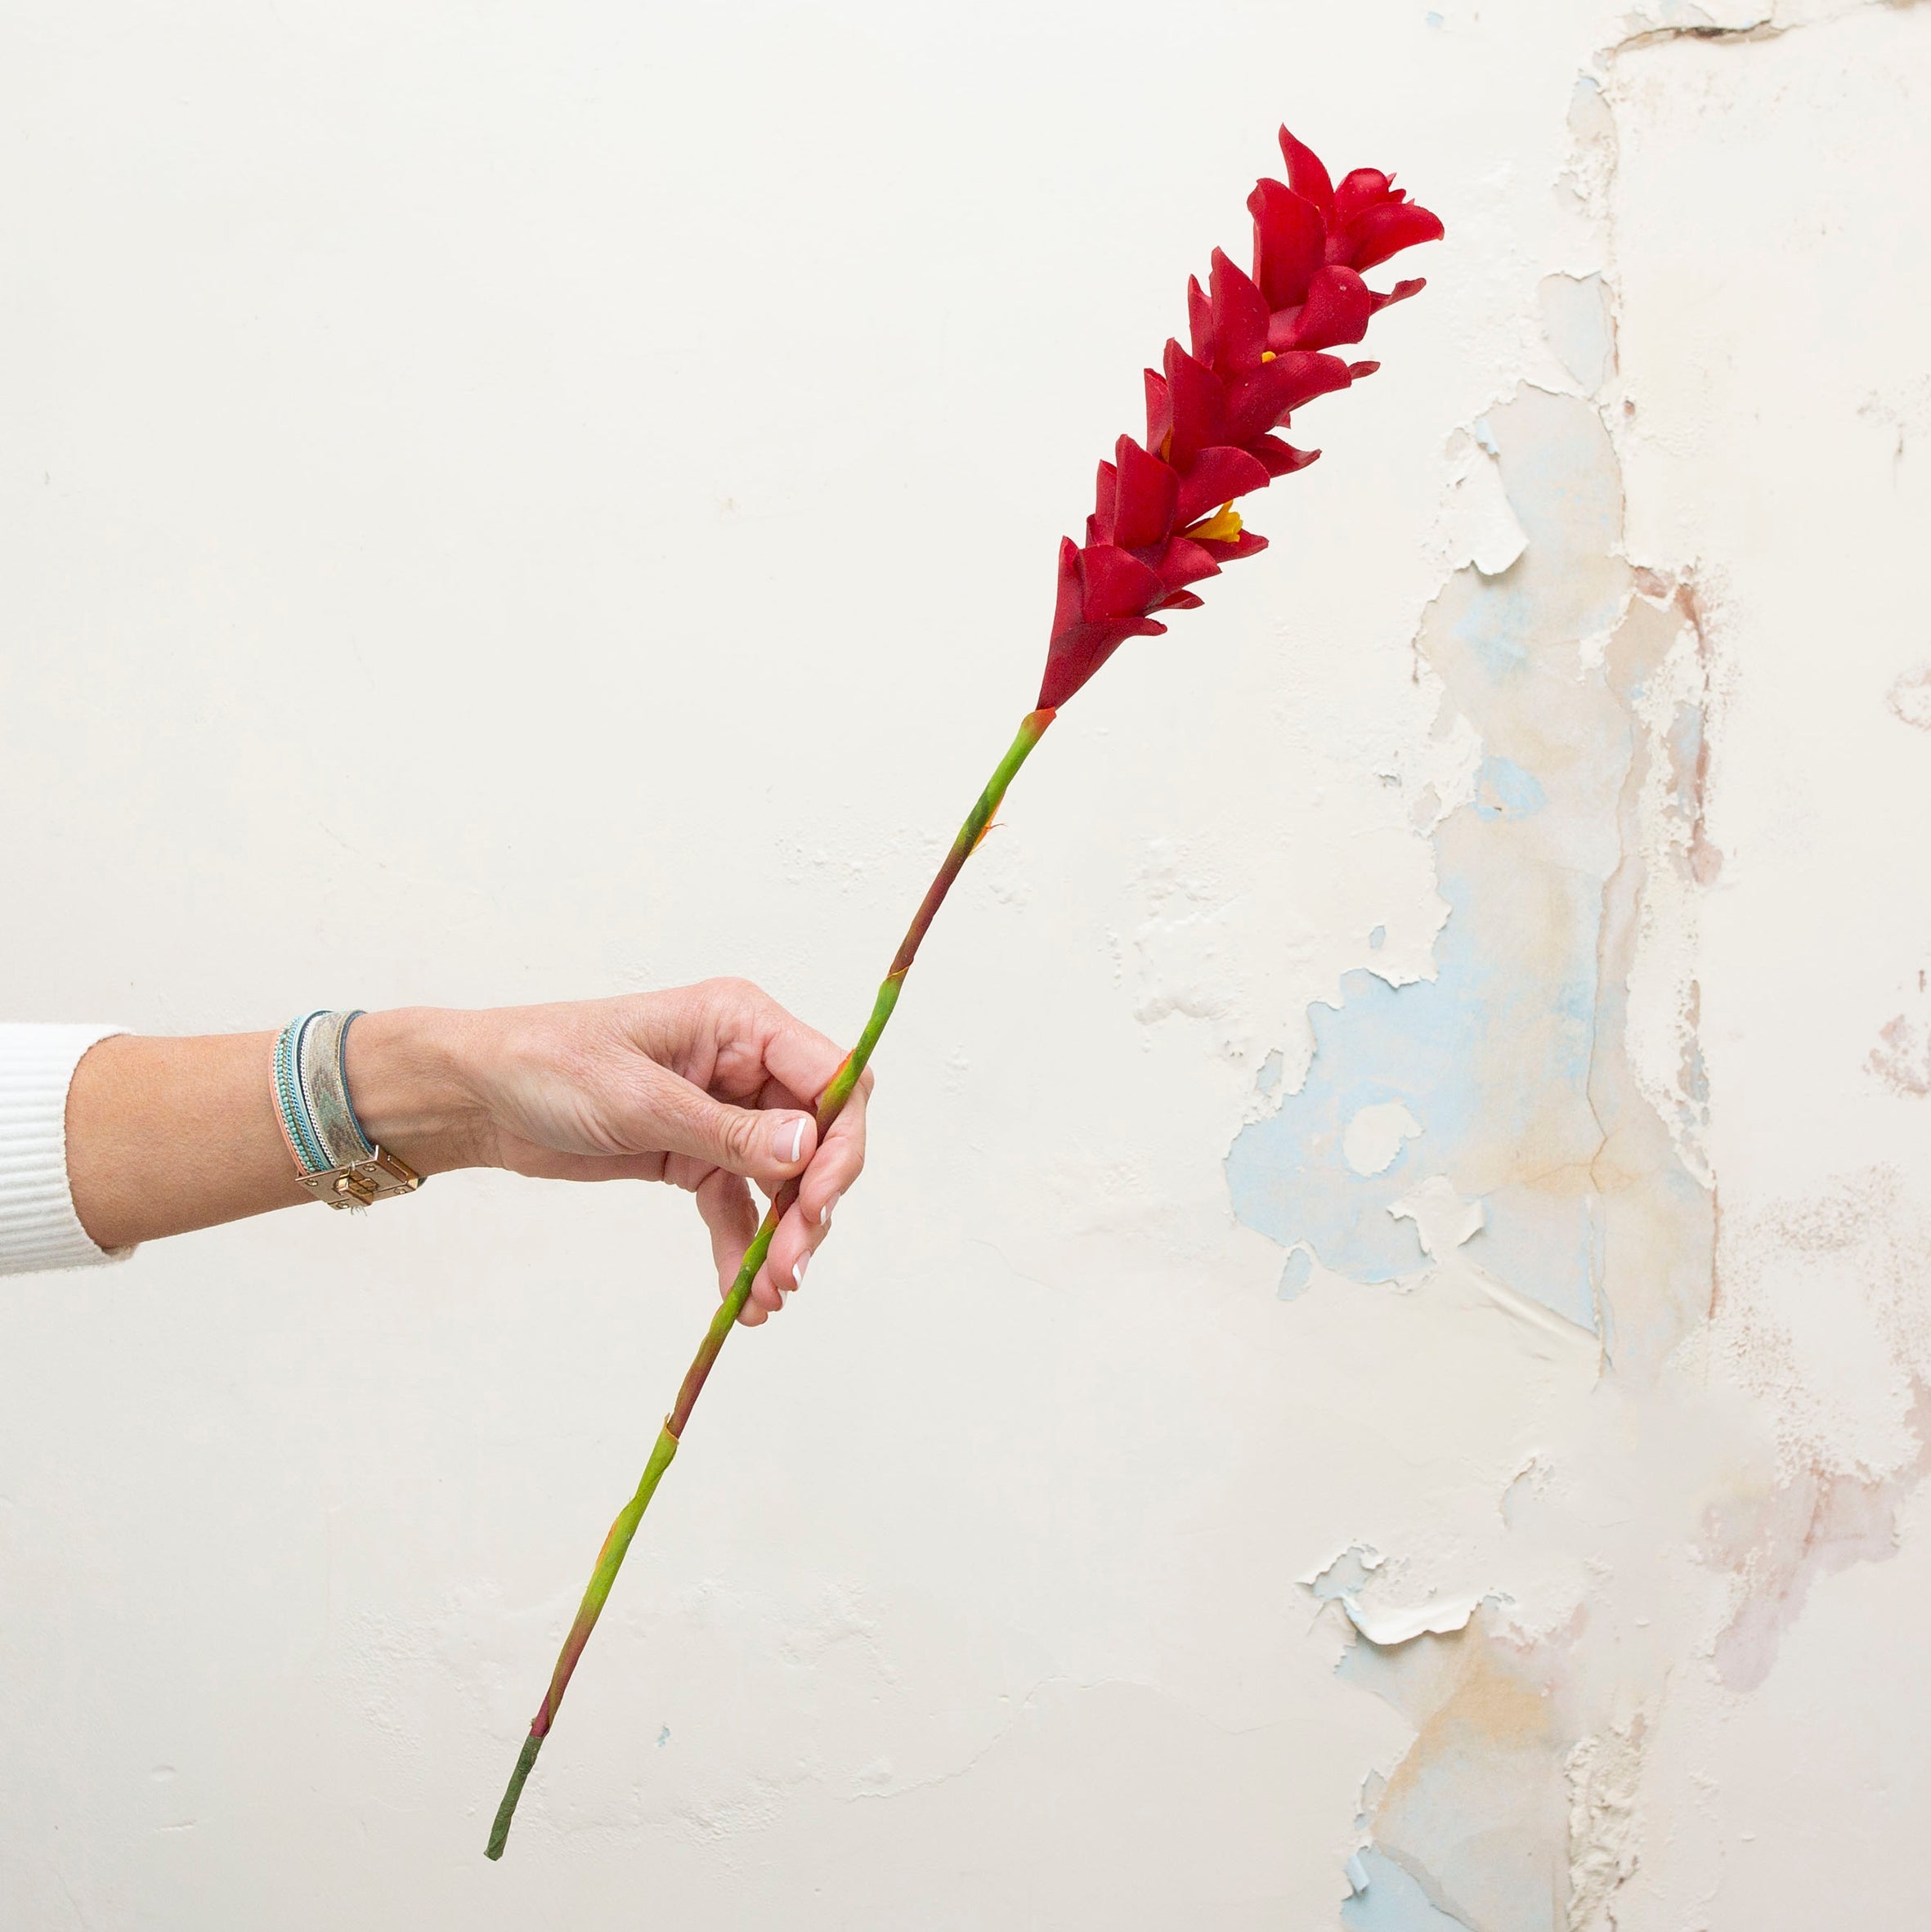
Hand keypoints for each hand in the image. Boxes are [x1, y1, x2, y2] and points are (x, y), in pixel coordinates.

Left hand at [350, 983, 870, 1324]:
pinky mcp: (696, 1154)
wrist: (479, 1097)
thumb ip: (728, 1131)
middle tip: (791, 1267)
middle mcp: (745, 1064)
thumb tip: (807, 1149)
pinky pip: (738, 1206)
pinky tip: (739, 1297)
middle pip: (817, 1137)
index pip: (832, 1078)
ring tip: (768, 1295)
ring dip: (782, 1239)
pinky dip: (743, 1249)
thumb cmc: (548, 1065)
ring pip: (783, 1181)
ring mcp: (724, 1112)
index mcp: (741, 1023)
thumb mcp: (640, 1099)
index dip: (840, 1142)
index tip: (818, 1204)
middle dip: (811, 1206)